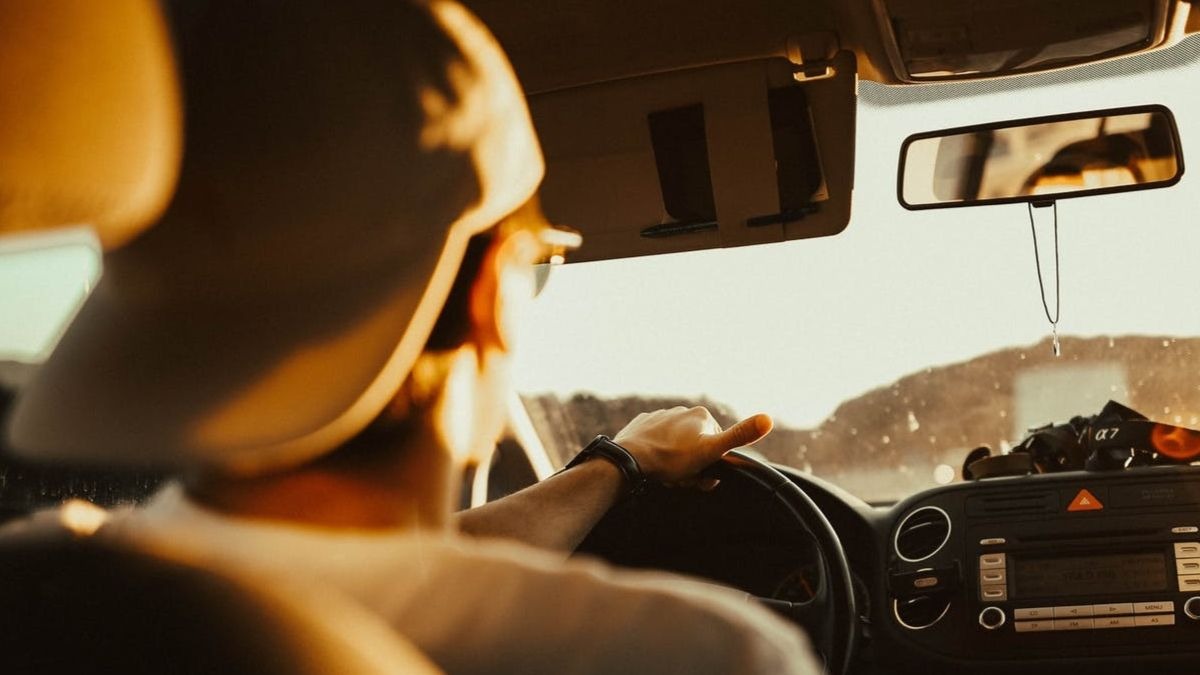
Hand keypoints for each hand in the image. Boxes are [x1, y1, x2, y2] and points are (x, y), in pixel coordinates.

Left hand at [613, 406, 772, 486]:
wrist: (630, 459)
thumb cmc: (671, 459)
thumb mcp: (711, 451)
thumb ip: (740, 435)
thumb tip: (768, 419)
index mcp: (701, 416)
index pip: (717, 446)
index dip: (712, 465)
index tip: (701, 475)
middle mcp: (681, 411)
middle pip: (697, 447)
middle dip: (693, 466)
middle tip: (681, 479)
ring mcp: (660, 416)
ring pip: (677, 446)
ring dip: (675, 462)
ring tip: (666, 474)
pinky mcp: (642, 425)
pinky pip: (656, 443)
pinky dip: (657, 455)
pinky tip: (653, 465)